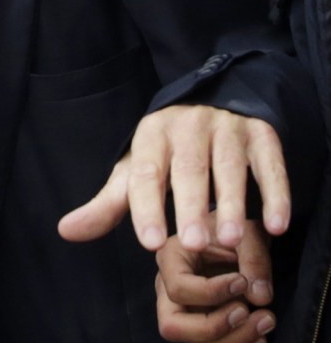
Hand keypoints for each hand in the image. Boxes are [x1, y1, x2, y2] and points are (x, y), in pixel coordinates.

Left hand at [58, 104, 289, 261]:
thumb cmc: (168, 151)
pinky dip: (276, 193)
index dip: (147, 207)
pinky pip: (270, 164)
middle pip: (189, 171)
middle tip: (194, 244)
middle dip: (192, 207)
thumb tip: (65, 231)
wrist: (215, 98)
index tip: (150, 242)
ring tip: (231, 240)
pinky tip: (277, 225)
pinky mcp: (262, 134)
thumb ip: (108, 205)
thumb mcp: (137, 170)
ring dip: (233, 204)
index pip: (146, 174)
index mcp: (152, 137)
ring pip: (230, 168)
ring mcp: (228, 128)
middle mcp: (189, 128)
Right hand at [155, 218, 275, 342]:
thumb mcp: (247, 232)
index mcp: (171, 259)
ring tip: (267, 320)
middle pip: (172, 327)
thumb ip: (254, 258)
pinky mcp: (199, 335)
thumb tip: (260, 298)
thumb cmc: (237, 230)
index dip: (211, 292)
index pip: (177, 288)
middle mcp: (168, 290)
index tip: (242, 282)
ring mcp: (182, 316)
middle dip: (214, 327)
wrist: (240, 240)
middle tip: (247, 311)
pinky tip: (260, 339)